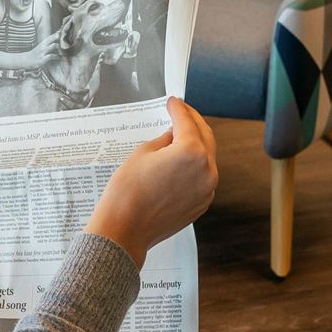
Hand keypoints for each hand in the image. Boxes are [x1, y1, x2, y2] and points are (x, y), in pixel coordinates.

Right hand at [87, 98, 217, 266]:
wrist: (124, 229)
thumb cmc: (127, 191)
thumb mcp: (143, 153)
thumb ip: (165, 140)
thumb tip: (175, 135)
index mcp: (191, 152)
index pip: (187, 122)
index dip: (178, 108)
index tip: (173, 102)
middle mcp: (206, 170)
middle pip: (205, 136)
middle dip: (193, 121)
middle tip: (181, 111)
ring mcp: (207, 189)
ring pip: (207, 157)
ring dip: (196, 143)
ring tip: (181, 134)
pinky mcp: (202, 203)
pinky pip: (203, 176)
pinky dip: (195, 165)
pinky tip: (180, 161)